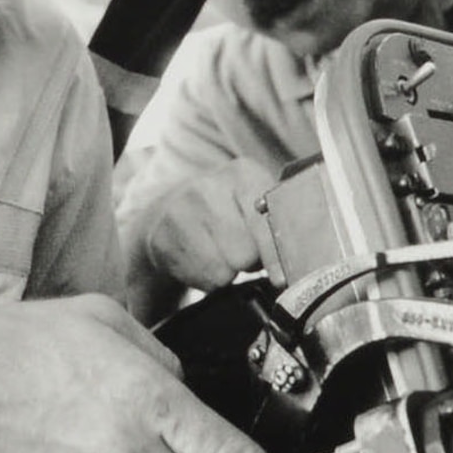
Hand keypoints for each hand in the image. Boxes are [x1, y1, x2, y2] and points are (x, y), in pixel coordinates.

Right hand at [138, 157, 277, 292]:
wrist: (165, 213)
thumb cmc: (225, 214)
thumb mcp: (254, 205)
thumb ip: (278, 225)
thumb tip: (291, 268)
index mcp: (244, 173)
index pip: (269, 222)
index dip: (278, 254)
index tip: (282, 277)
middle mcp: (210, 186)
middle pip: (247, 254)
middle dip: (250, 262)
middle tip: (241, 253)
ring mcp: (181, 209)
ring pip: (224, 272)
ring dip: (227, 273)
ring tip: (220, 256)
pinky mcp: (161, 237)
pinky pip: (200, 279)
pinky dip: (206, 279)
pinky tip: (200, 261)